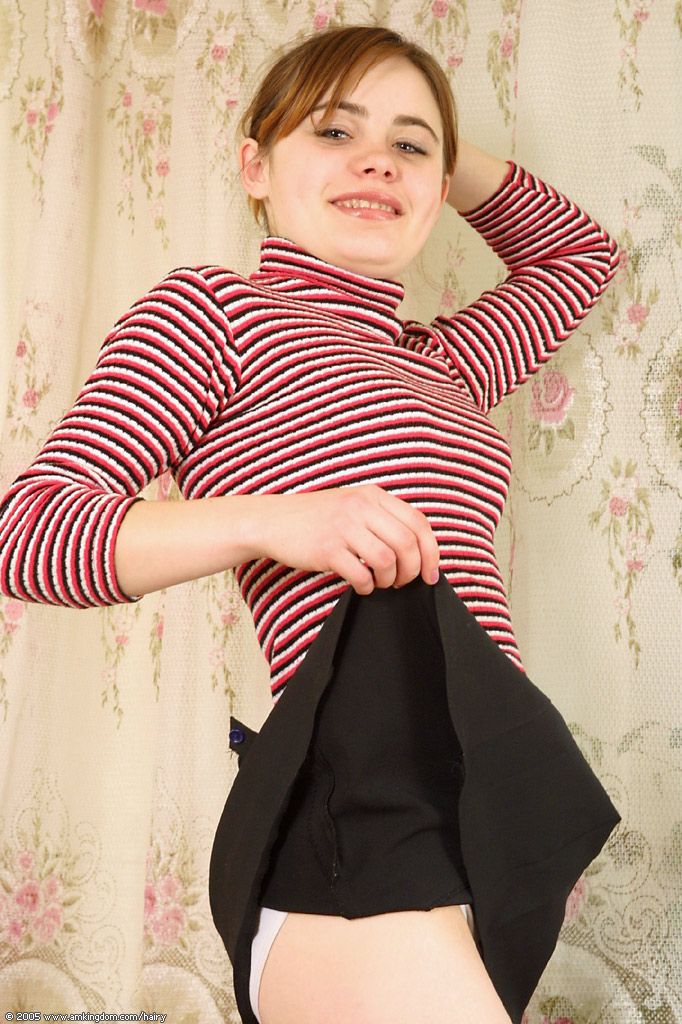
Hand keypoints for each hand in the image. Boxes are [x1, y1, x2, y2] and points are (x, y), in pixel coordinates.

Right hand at [255, 485, 439, 594]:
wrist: (273, 520)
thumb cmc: (316, 518)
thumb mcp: (353, 505)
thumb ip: (382, 518)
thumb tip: (417, 551)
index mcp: (372, 495)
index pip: (418, 523)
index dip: (431, 552)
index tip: (431, 573)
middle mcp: (361, 507)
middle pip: (408, 544)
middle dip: (413, 571)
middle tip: (403, 582)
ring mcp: (344, 527)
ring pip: (388, 560)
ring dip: (390, 580)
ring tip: (379, 583)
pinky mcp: (327, 549)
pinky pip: (362, 575)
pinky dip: (367, 587)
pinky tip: (361, 585)